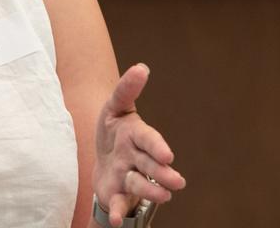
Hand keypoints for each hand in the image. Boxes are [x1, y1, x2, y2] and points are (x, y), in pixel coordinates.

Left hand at [94, 64, 185, 226]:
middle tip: (177, 182)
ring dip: (150, 192)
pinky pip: (119, 204)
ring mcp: (128, 177)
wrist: (103, 156)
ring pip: (140, 185)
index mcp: (138, 136)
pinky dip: (119, 213)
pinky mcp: (117, 193)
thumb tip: (142, 67)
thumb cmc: (113, 130)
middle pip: (150, 166)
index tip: (167, 155)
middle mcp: (137, 159)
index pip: (149, 140)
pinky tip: (116, 222)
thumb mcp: (115, 107)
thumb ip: (127, 89)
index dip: (157, 147)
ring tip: (164, 197)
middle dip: (163, 174)